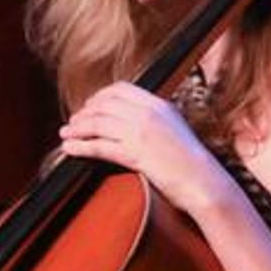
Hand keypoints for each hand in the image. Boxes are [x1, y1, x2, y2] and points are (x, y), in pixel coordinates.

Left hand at [60, 82, 228, 216]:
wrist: (204, 181)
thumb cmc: (192, 161)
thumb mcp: (176, 129)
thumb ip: (157, 119)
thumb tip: (134, 118)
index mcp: (159, 104)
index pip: (121, 89)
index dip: (100, 96)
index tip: (90, 105)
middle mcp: (149, 114)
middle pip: (105, 105)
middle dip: (84, 112)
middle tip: (74, 122)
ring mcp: (141, 132)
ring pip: (98, 123)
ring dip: (77, 128)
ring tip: (66, 134)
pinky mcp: (135, 153)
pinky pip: (99, 145)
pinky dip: (80, 146)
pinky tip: (70, 149)